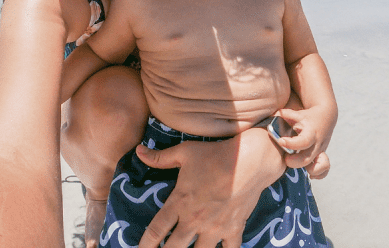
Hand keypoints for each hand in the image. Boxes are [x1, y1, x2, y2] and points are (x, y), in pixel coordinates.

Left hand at [135, 128, 284, 247]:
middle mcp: (195, 220)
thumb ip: (160, 157)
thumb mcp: (185, 152)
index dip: (145, 244)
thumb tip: (138, 151)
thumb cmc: (215, 155)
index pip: (156, 230)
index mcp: (180, 202)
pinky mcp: (234, 229)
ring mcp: (215, 227)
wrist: (250, 160)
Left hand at [275, 106, 332, 176]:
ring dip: (309, 170)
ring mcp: (321, 151)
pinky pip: (324, 169)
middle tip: (285, 158)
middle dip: (295, 162)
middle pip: (308, 158)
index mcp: (311, 132)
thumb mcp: (298, 113)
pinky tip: (309, 173)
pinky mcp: (322, 156)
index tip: (281, 141)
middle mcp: (317, 143)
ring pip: (320, 166)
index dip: (292, 144)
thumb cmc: (307, 116)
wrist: (326, 115)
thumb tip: (275, 115)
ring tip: (299, 166)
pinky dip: (318, 174)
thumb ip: (286, 115)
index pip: (304, 141)